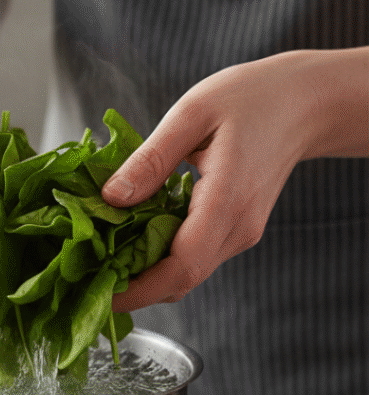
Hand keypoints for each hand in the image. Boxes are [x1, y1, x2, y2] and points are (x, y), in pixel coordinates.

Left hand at [103, 48, 368, 311]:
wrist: (305, 102)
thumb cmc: (253, 97)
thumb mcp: (193, 113)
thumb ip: (151, 159)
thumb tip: (111, 198)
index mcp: (226, 201)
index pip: (181, 267)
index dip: (138, 291)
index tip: (101, 297)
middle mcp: (237, 228)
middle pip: (180, 281)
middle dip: (134, 291)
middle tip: (88, 282)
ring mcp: (239, 234)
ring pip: (186, 275)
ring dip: (145, 277)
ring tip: (101, 264)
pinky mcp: (235, 231)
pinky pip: (194, 258)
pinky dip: (161, 260)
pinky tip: (131, 243)